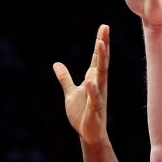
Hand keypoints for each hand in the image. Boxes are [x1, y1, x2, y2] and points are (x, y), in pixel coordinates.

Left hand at [53, 24, 109, 145]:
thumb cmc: (82, 113)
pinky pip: (95, 99)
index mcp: (94, 79)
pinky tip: (91, 81)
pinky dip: (93, 90)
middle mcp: (99, 85)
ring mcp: (98, 97)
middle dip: (103, 45)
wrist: (89, 134)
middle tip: (106, 28)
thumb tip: (56, 64)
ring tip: (101, 44)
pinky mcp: (95, 110)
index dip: (100, 42)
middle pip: (102, 62)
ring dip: (102, 60)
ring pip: (101, 76)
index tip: (104, 26)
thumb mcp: (70, 93)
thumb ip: (65, 78)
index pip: (97, 58)